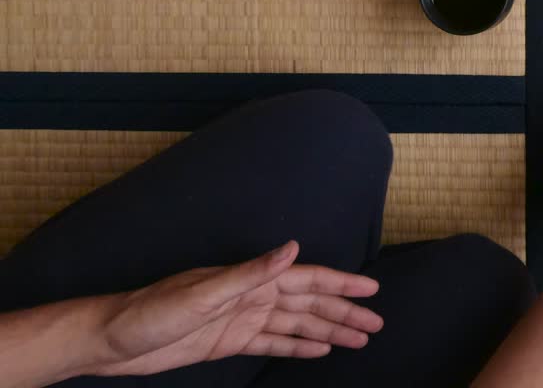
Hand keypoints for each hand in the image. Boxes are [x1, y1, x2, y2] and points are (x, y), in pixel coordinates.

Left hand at [93, 241, 382, 376]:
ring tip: (359, 339)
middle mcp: (252, 297)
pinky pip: (274, 343)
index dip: (340, 285)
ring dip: (329, 330)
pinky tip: (319, 350)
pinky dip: (300, 345)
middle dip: (344, 312)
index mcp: (250, 281)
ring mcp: (242, 319)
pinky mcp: (229, 342)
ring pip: (298, 324)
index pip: (306, 280)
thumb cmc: (150, 312)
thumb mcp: (204, 293)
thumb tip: (291, 248)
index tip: (370, 290)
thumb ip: (251, 272)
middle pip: (309, 305)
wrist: (112, 340)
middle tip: (376, 324)